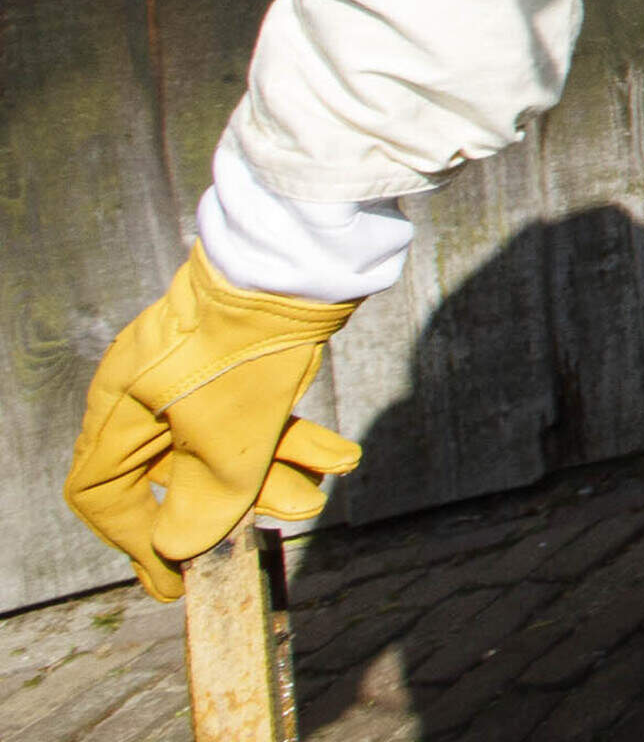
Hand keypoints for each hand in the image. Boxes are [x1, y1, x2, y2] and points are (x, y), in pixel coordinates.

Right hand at [67, 250, 363, 598]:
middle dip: (237, 499)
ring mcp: (190, 374)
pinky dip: (291, 436)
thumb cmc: (247, 345)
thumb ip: (206, 499)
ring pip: (225, 443)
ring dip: (277, 469)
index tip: (173, 580)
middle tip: (285, 518)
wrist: (297, 262)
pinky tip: (340, 456)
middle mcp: (145, 393)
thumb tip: (181, 548)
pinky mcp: (235, 360)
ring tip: (327, 483)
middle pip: (179, 470)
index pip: (104, 492)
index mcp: (119, 409)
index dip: (136, 541)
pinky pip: (254, 413)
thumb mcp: (229, 437)